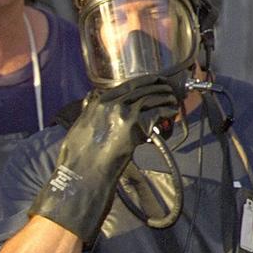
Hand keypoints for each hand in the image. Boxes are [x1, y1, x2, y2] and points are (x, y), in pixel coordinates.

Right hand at [28, 75, 178, 241]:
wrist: (84, 172)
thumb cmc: (79, 155)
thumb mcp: (79, 125)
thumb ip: (88, 109)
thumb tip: (91, 98)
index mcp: (99, 102)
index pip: (127, 83)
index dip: (145, 80)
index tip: (155, 80)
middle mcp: (112, 103)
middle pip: (143, 88)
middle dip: (159, 86)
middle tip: (169, 88)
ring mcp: (125, 113)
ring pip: (153, 97)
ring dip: (166, 97)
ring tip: (173, 100)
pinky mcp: (136, 126)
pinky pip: (158, 112)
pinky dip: (167, 111)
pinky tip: (171, 113)